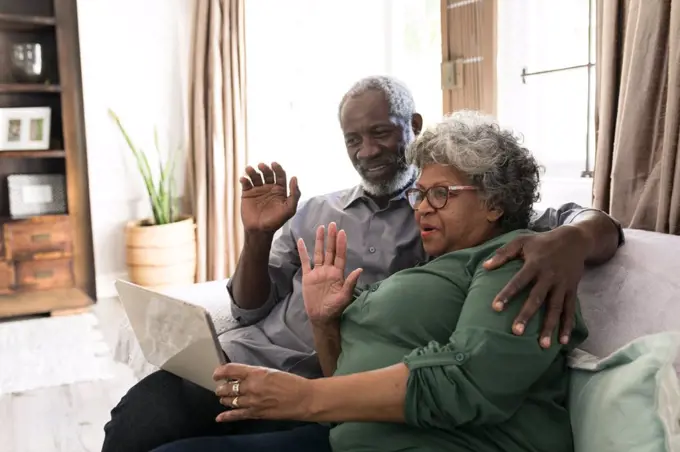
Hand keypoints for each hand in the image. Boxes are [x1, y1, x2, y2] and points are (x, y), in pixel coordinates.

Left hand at [213, 363, 313, 421]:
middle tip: (221, 387)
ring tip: (223, 397)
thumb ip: (255, 374)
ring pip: (230, 401)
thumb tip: (243, 376)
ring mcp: (252, 402)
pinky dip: (227, 416)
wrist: (303, 398)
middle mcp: (251, 387)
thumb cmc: (292, 382)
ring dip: (224, 399)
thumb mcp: (271, 371)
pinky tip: (219, 417)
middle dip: (222, 387)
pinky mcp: (256, 413)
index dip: (220, 372)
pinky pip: (237, 415)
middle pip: (227, 387)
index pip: (231, 370)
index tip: (216, 373)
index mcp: (256, 373)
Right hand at [240, 162, 300, 233]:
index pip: (280, 175)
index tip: (274, 164)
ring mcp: (258, 190)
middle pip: (267, 173)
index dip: (278, 168)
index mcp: (279, 190)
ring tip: (249, 169)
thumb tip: (294, 178)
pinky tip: (244, 179)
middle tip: (261, 166)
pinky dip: (244, 179)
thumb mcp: (289, 209)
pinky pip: (245, 183)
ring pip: (255, 176)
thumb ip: (294, 194)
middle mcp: (269, 188)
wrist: (260, 230)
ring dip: (252, 171)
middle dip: (265, 168)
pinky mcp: (247, 194)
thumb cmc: (276, 221)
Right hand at [297, 223, 362, 324]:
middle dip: (331, 238)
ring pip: (318, 253)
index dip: (341, 244)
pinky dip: (303, 252)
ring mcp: (318, 272)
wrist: (321, 317)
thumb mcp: (344, 297)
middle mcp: (328, 270)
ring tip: (320, 228)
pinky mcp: (308, 276)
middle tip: (332, 224)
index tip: (342, 232)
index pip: (340, 255)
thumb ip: (350, 283)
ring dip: (319, 241)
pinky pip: (305, 261)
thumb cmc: (335, 308)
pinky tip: (301, 241)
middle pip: (330, 250)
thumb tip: (359, 269)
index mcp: (338, 274)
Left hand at [483, 225, 589, 347]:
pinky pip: (570, 310)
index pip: (519, 281)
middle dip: (527, 315)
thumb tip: (485, 267)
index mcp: (534, 264)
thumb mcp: (522, 241)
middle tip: (516, 332)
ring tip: (542, 346)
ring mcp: (562, 285)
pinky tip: (562, 341)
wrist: (575, 240)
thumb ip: (503, 253)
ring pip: (555, 308)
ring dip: (549, 327)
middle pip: (537, 298)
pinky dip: (567, 326)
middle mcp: (549, 276)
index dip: (507, 294)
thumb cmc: (542, 242)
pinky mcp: (572, 291)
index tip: (495, 308)